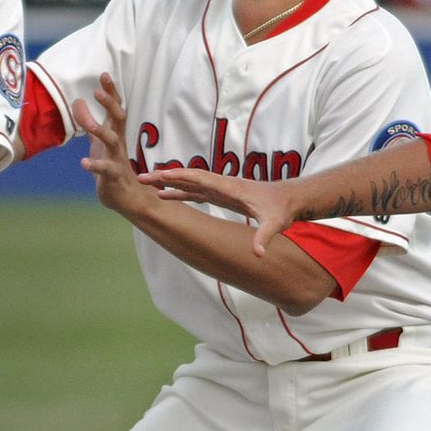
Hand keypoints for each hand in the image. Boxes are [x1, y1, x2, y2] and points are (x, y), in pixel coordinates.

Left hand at [73, 73, 146, 215]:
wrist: (125, 195)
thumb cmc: (111, 163)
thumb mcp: (98, 140)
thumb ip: (89, 120)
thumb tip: (77, 100)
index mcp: (115, 131)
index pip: (115, 107)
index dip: (111, 91)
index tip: (104, 74)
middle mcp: (118, 141)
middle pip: (119, 118)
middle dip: (110, 104)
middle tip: (98, 92)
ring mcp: (117, 158)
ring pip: (113, 141)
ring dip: (101, 131)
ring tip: (89, 124)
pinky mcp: (113, 176)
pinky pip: (106, 169)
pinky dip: (95, 165)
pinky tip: (84, 162)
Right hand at [138, 162, 301, 253]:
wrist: (290, 199)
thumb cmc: (282, 209)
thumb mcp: (274, 223)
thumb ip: (264, 237)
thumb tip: (258, 254)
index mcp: (229, 188)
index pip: (199, 179)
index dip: (178, 177)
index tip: (158, 175)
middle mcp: (221, 184)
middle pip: (188, 177)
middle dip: (165, 177)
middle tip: (141, 177)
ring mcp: (220, 188)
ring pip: (189, 182)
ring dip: (168, 182)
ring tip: (147, 184)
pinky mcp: (221, 194)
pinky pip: (195, 191)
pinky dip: (179, 191)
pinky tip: (166, 195)